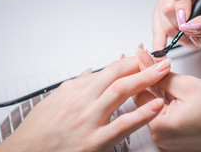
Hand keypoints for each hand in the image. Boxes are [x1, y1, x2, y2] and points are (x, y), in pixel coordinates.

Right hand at [0, 56, 170, 151]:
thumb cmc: (37, 131)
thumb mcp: (54, 101)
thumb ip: (75, 85)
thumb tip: (91, 72)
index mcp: (75, 91)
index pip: (109, 70)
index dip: (129, 61)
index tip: (144, 57)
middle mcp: (83, 101)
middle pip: (117, 76)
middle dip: (141, 65)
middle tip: (160, 59)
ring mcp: (89, 121)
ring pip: (120, 92)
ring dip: (145, 80)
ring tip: (163, 72)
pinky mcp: (94, 142)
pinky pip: (121, 125)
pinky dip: (141, 114)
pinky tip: (156, 106)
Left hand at [135, 49, 200, 151]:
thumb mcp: (187, 85)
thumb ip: (160, 73)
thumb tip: (143, 60)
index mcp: (160, 127)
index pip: (137, 93)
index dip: (140, 70)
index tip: (141, 56)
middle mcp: (160, 138)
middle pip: (144, 101)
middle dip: (149, 80)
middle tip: (155, 61)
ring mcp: (167, 141)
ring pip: (154, 107)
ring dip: (158, 90)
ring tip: (168, 74)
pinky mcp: (174, 140)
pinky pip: (163, 116)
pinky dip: (166, 101)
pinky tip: (174, 90)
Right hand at [153, 0, 200, 49]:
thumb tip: (191, 25)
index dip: (180, 0)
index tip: (186, 18)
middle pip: (168, 7)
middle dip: (181, 25)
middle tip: (195, 31)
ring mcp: (165, 2)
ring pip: (162, 22)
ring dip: (177, 35)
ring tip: (191, 34)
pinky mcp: (159, 16)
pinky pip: (156, 31)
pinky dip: (160, 42)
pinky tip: (161, 51)